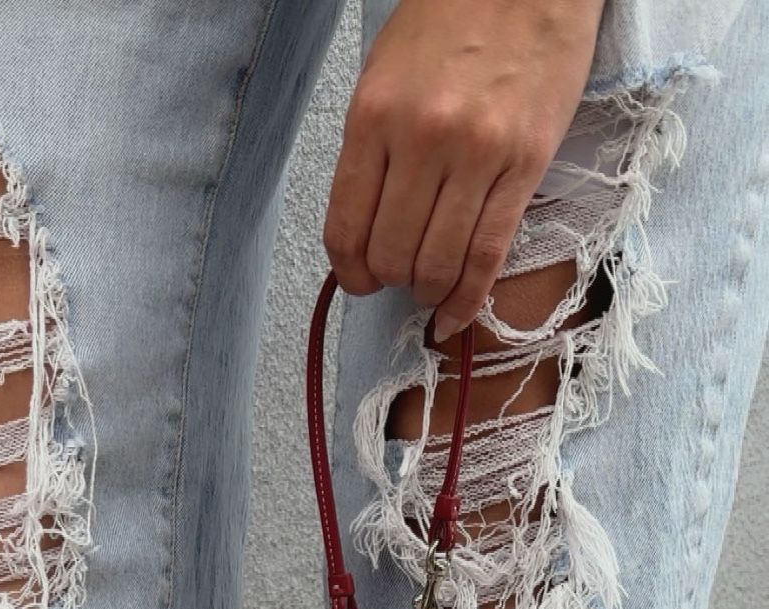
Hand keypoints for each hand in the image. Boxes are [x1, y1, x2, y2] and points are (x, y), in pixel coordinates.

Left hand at [324, 0, 604, 336]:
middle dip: (389, 281)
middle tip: (399, 278)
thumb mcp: (386, 73)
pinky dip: (468, 299)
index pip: (346, 228)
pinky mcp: (525, 166)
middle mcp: (422, 139)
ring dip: (428, 291)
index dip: (349, 272)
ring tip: (429, 287)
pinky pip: (489, 255)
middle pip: (391, 255)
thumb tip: (362, 229)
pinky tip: (455, 315)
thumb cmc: (454, 17)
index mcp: (375, 115)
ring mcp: (477, 155)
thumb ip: (371, 150)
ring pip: (438, 264)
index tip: (357, 281)